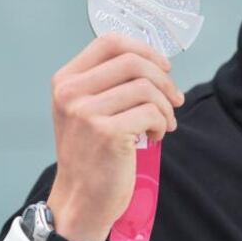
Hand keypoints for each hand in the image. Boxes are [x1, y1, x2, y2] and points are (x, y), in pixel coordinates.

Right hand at [45, 33, 183, 240]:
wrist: (81, 199)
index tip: (163, 67)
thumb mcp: (85, 108)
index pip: (109, 42)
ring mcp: (86, 112)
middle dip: (164, 79)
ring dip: (165, 106)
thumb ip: (109, 82)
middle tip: (175, 99)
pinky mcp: (106, 132)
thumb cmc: (91, 153)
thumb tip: (155, 61)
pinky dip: (162, 122)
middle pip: (133, 62)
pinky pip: (150, 112)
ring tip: (163, 123)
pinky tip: (155, 135)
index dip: (144, 49)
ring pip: (146, 87)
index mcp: (66, 80)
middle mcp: (71, 92)